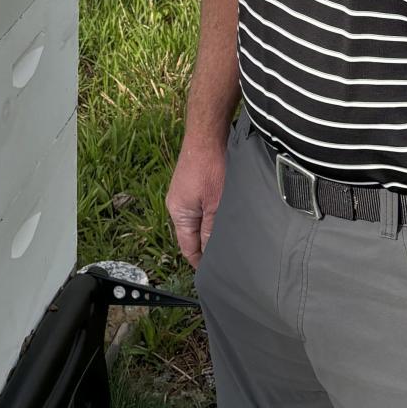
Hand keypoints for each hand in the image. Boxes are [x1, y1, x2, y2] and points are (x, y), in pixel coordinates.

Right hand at [165, 136, 227, 269]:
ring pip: (198, 220)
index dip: (199, 262)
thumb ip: (212, 231)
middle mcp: (177, 204)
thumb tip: (211, 254)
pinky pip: (201, 206)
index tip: (213, 273)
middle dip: (206, 246)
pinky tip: (225, 214)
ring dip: (211, 229)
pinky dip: (211, 214)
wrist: (209, 134)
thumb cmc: (211, 166)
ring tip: (229, 238)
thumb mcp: (216, 205)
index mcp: (179, 213)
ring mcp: (184, 193)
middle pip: (191, 235)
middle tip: (227, 258)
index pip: (187, 247)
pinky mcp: (193, 183)